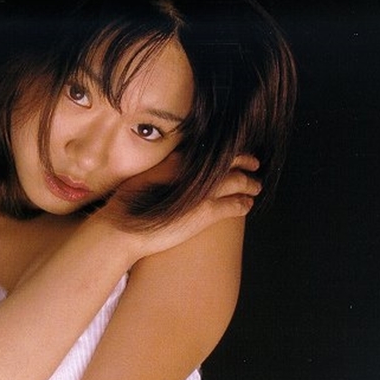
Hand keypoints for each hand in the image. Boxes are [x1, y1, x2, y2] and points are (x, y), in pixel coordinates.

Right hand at [95, 153, 261, 260]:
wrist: (122, 229)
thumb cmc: (126, 207)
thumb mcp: (142, 178)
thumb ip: (161, 168)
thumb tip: (173, 163)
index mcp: (176, 160)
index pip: (207, 151)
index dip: (224, 150)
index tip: (233, 151)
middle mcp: (191, 172)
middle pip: (226, 161)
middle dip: (244, 161)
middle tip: (255, 162)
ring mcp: (200, 192)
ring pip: (235, 181)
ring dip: (248, 182)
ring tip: (256, 185)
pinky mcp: (205, 212)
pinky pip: (232, 205)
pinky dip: (243, 203)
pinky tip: (248, 204)